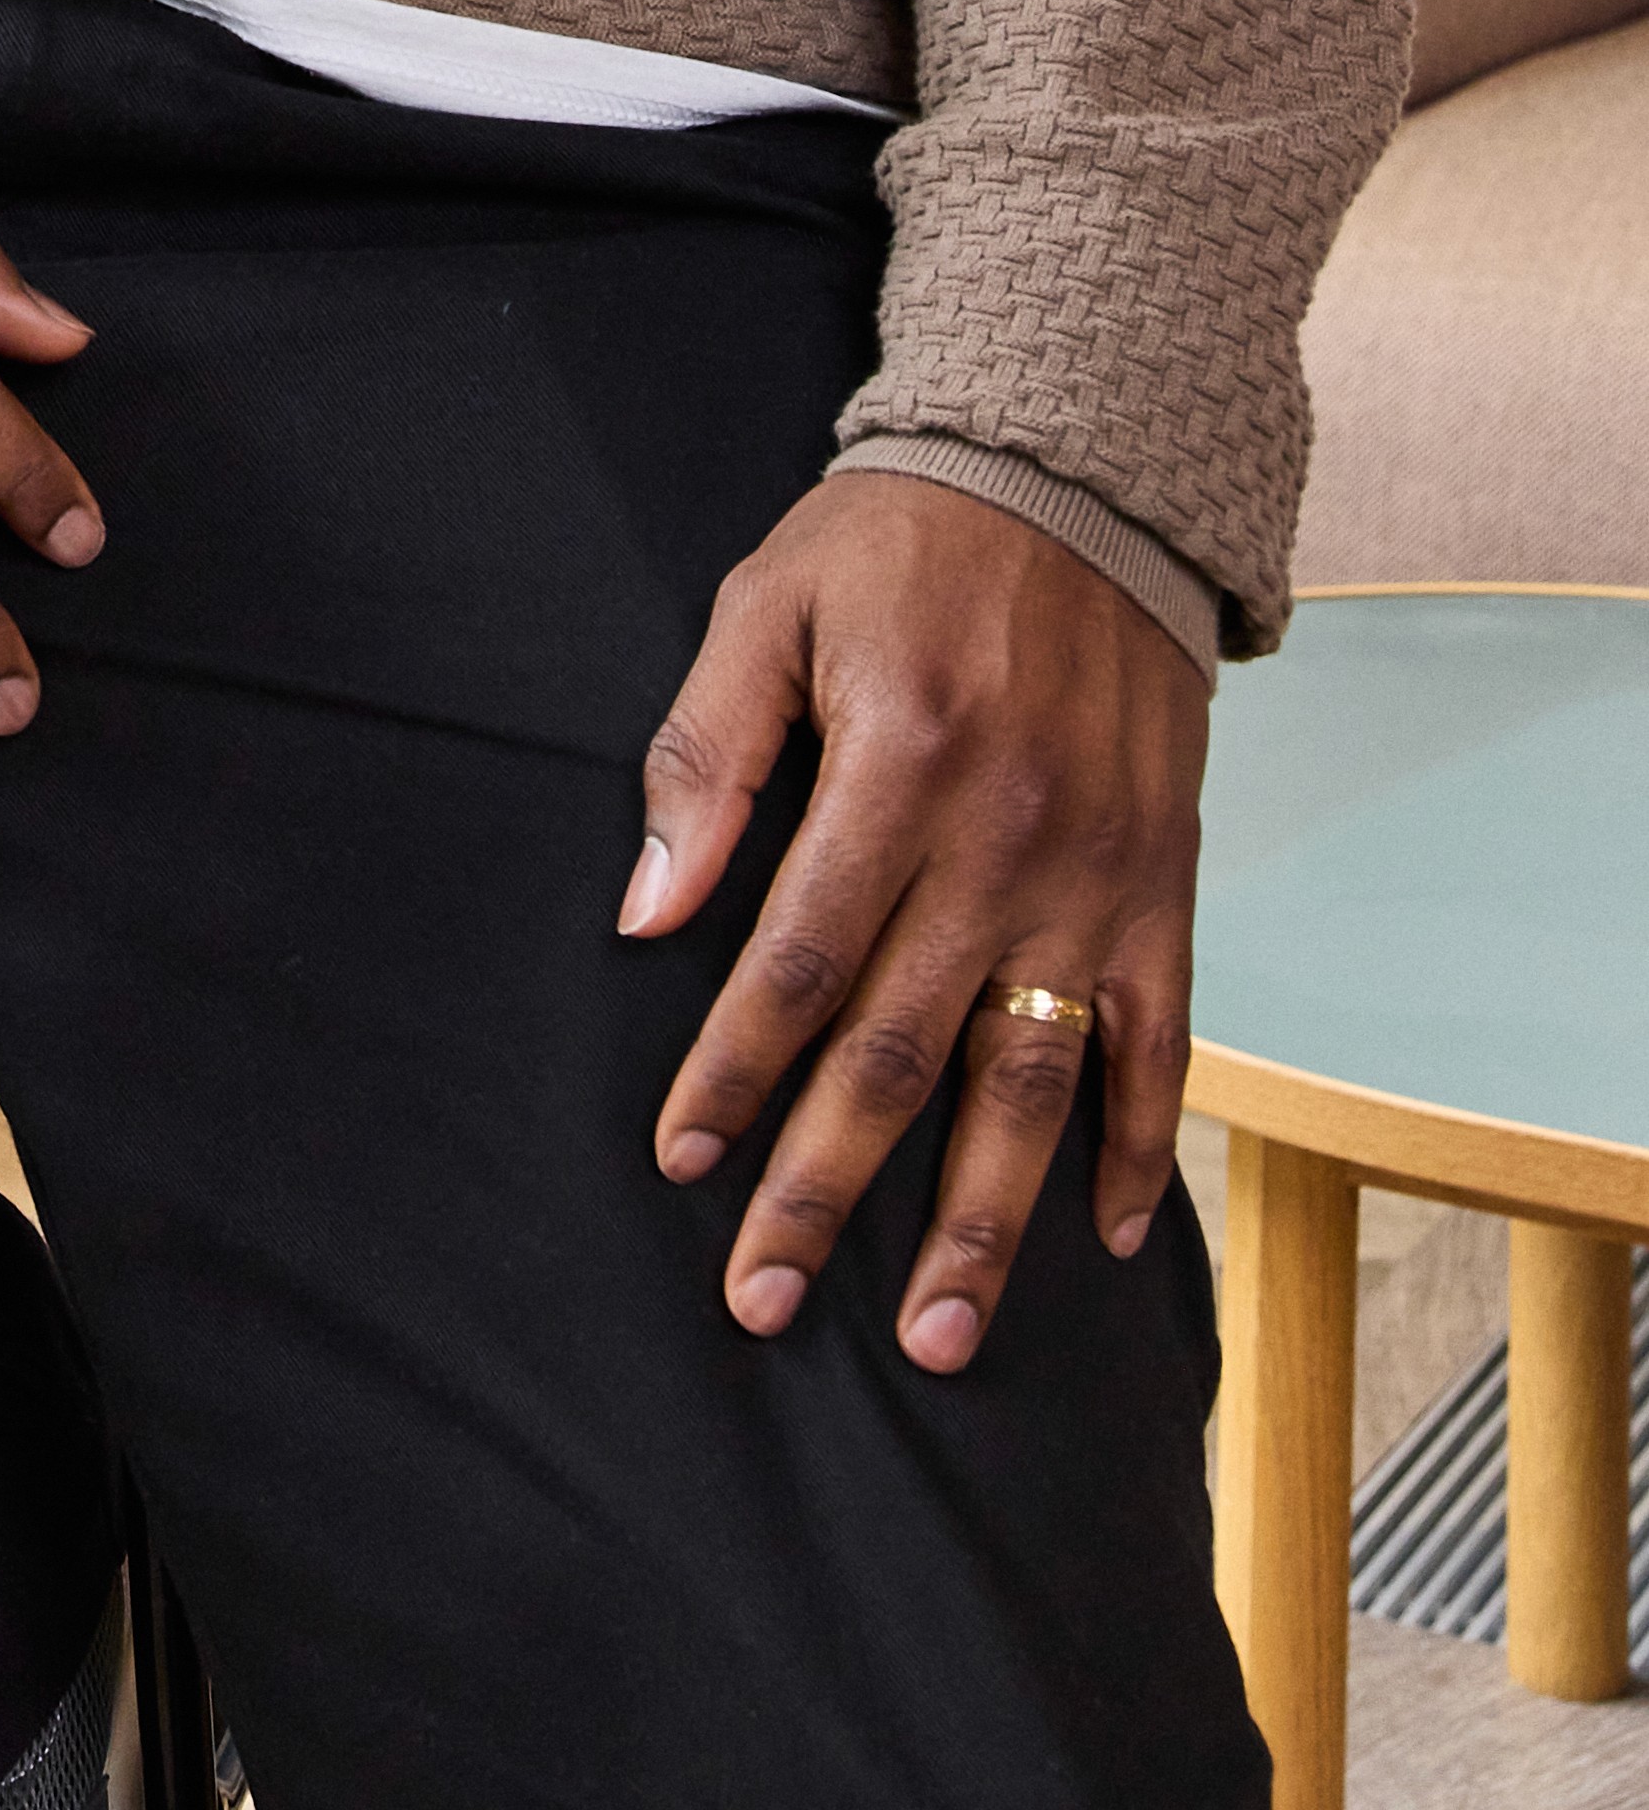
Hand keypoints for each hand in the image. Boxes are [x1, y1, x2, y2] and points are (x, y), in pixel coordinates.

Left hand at [627, 474, 1206, 1369]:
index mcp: (895, 770)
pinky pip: (1159, 1043)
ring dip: (982, 1223)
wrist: (1082, 474)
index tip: (681, 1162)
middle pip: (899, 1054)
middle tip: (762, 1302)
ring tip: (933, 1335)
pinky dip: (1135, 1147)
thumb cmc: (897, 541)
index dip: (733, 1074)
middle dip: (824, 1190)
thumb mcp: (765, 604)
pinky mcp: (1161, 886)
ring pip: (1032, 1085)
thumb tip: (647, 909)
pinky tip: (1097, 1238)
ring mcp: (1096, 879)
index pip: (794, 964)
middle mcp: (1004, 845)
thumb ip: (706, 755)